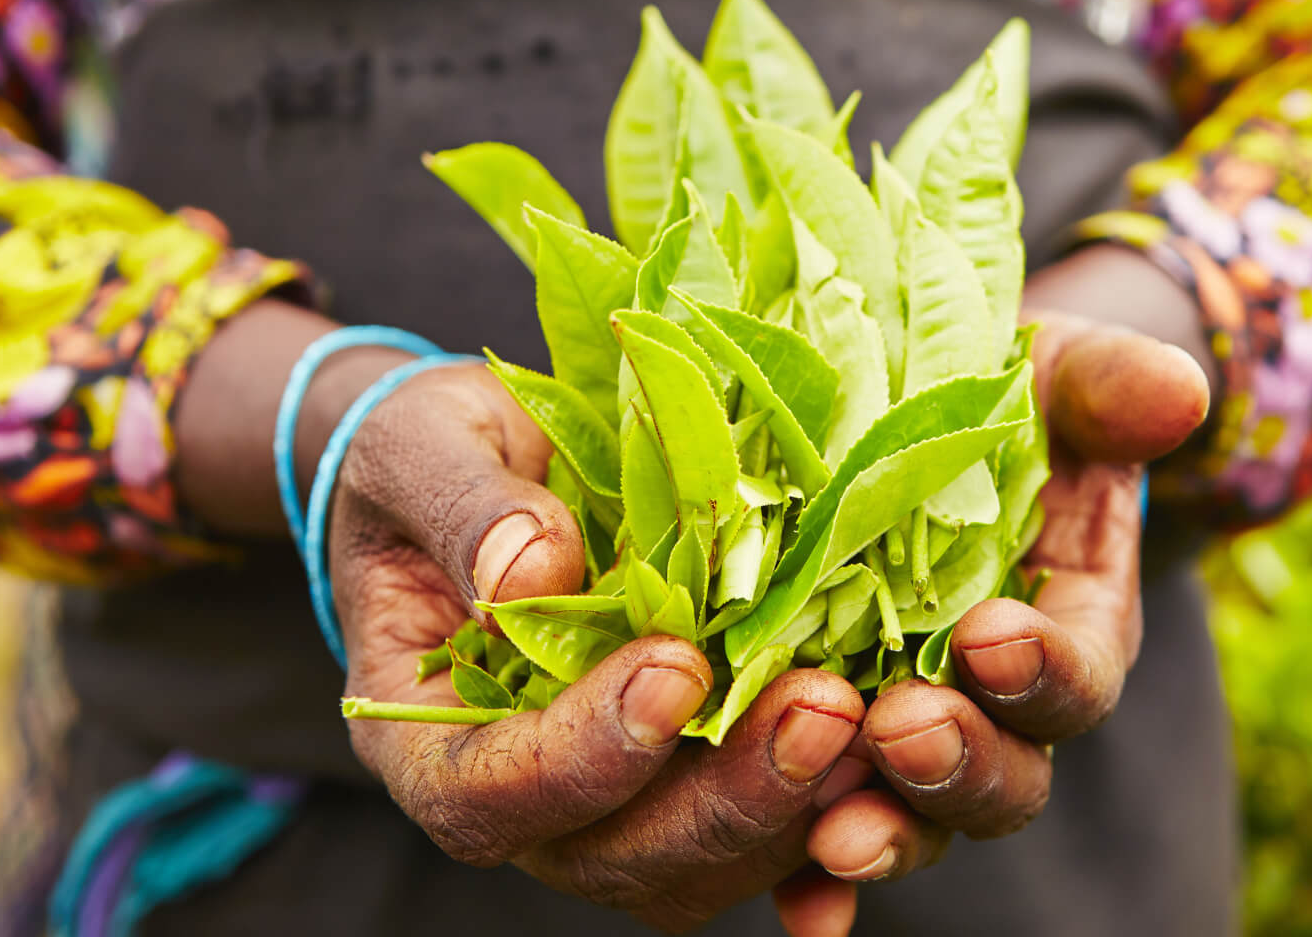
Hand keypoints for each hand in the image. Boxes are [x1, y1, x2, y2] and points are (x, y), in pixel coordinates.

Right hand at [326, 360, 870, 932]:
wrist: (482, 464)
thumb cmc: (428, 458)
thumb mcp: (418, 448)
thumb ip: (463, 508)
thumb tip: (529, 570)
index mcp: (430, 739)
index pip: (491, 796)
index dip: (583, 755)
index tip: (671, 669)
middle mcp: (525, 798)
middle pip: (617, 855)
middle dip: (726, 794)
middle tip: (820, 708)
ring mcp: (616, 801)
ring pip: (704, 862)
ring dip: (795, 809)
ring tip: (875, 720)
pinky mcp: (694, 777)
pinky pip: (764, 841)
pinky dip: (829, 833)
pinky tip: (892, 788)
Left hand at [799, 247, 1211, 900]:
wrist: (897, 423)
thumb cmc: (990, 399)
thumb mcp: (1048, 375)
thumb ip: (1111, 388)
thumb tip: (1179, 395)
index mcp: (1064, 628)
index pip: (1073, 677)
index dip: (1042, 671)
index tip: (991, 638)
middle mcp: (993, 710)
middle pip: (1001, 776)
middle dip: (957, 764)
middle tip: (903, 730)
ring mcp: (907, 741)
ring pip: (912, 819)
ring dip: (882, 833)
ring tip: (835, 836)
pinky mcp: (821, 757)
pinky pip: (818, 839)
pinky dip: (812, 888)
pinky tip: (798, 909)